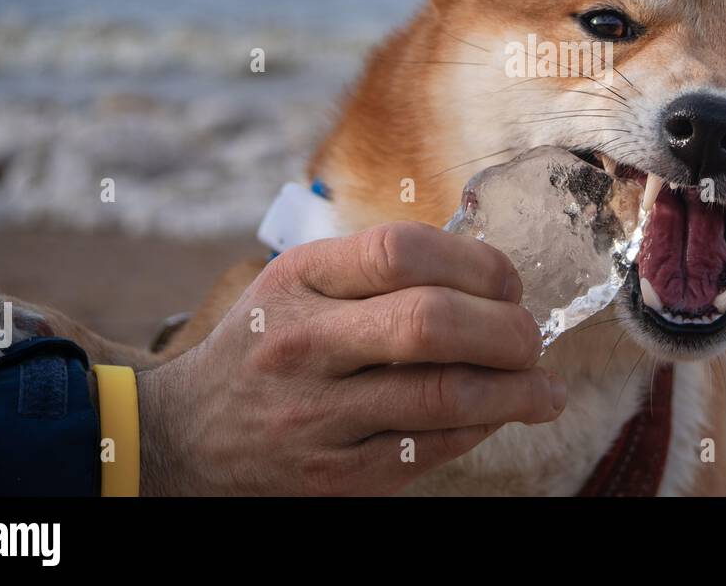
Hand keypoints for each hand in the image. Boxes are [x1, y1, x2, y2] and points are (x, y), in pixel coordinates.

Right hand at [134, 222, 562, 494]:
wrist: (182, 437)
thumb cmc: (265, 345)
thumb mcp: (297, 283)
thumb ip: (377, 269)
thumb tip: (490, 272)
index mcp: (300, 280)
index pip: (401, 251)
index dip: (475, 262)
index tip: (509, 281)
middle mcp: (305, 343)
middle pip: (429, 324)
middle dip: (504, 329)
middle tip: (532, 337)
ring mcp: (317, 414)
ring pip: (442, 396)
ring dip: (513, 391)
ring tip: (543, 388)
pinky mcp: (335, 475)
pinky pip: (430, 449)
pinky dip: (480, 430)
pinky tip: (500, 416)